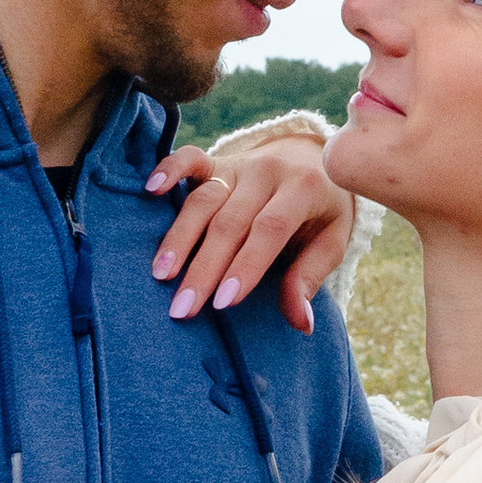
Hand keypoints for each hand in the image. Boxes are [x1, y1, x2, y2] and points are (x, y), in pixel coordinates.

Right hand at [146, 134, 354, 334]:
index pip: (270, 228)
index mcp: (303, 188)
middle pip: (230, 221)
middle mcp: (268, 171)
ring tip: (160, 275)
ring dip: (179, 238)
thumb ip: (310, 277)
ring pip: (203, 199)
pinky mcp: (217, 160)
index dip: (246, 265)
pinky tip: (149, 190)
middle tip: (182, 308)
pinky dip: (169, 169)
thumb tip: (301, 324)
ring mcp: (239, 163)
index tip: (223, 303)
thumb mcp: (332, 240)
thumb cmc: (322, 210)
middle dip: (204, 267)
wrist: (314, 158)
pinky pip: (189, 159)